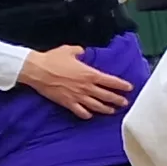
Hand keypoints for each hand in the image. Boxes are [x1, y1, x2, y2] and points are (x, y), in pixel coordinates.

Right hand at [17, 43, 133, 117]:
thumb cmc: (52, 59)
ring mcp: (77, 96)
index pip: (111, 81)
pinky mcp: (67, 103)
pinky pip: (80, 112)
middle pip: (106, 96)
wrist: (37, 70)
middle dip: (118, 100)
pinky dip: (87, 115)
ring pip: (96, 106)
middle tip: (125, 103)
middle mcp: (86, 87)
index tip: (129, 88)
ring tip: (112, 111)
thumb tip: (82, 51)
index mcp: (89, 74)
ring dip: (106, 109)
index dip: (121, 85)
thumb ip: (79, 51)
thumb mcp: (69, 50)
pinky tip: (90, 115)